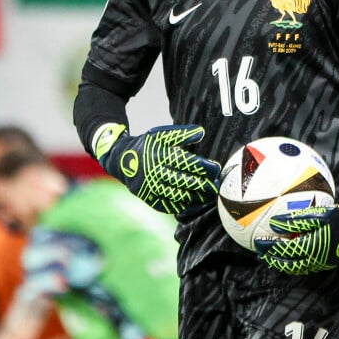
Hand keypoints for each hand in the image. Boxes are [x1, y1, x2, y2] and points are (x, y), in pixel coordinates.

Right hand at [96, 124, 219, 215]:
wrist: (121, 161)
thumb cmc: (146, 145)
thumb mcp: (160, 134)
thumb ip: (181, 133)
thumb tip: (201, 132)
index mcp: (159, 155)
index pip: (186, 163)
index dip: (203, 167)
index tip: (216, 169)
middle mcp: (154, 173)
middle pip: (184, 181)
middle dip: (203, 185)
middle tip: (217, 186)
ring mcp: (151, 188)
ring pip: (178, 195)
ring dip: (196, 197)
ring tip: (210, 195)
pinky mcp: (149, 199)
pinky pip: (169, 205)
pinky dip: (183, 206)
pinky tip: (195, 204)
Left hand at [255, 183, 338, 274]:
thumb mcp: (317, 215)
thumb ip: (295, 220)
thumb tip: (274, 223)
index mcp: (313, 246)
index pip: (285, 249)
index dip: (270, 247)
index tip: (258, 242)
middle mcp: (316, 259)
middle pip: (288, 263)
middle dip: (272, 259)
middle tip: (259, 253)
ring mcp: (321, 263)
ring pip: (295, 268)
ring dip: (281, 264)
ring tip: (269, 258)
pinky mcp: (325, 263)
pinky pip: (304, 267)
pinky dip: (292, 264)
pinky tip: (287, 258)